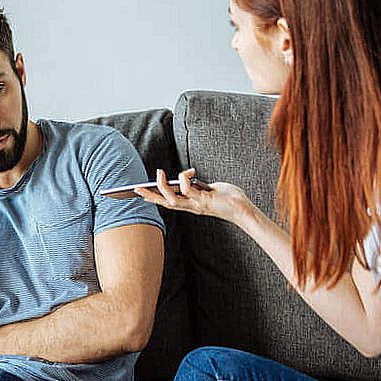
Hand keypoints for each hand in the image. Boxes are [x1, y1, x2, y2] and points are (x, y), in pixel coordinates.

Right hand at [135, 168, 253, 223]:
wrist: (243, 209)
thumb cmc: (230, 199)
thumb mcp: (210, 190)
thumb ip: (198, 186)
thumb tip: (189, 178)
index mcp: (191, 205)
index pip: (168, 202)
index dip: (154, 198)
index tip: (141, 193)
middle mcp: (190, 207)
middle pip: (164, 203)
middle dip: (149, 196)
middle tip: (136, 188)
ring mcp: (196, 205)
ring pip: (171, 199)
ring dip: (162, 186)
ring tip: (159, 173)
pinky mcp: (203, 201)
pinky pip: (187, 189)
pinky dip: (185, 178)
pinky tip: (191, 171)